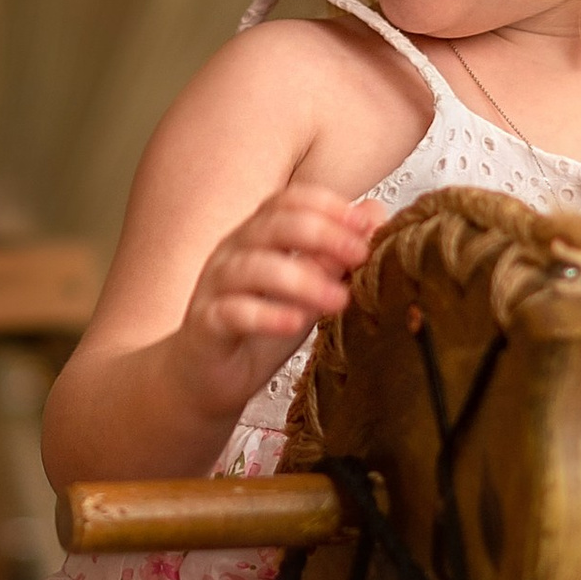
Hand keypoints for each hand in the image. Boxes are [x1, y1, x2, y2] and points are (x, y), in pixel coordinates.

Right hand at [169, 187, 378, 418]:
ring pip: (253, 267)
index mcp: (258, 236)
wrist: (207, 378)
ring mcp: (216, 286)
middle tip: (359, 255)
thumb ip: (335, 254)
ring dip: (301, 279)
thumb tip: (374, 215)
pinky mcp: (206, 324)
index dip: (329, 206)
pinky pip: (232, 312)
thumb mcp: (308, 289)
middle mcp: (234, 252)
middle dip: (322, 234)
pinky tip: (294, 322)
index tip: (367, 225)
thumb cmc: (259, 328)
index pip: (289, 201)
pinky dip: (265, 315)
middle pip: (273, 224)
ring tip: (339, 298)